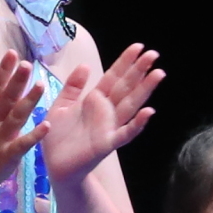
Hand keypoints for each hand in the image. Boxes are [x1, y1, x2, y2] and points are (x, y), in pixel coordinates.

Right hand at [0, 52, 47, 194]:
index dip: (4, 71)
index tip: (12, 53)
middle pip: (5, 98)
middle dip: (16, 81)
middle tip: (27, 64)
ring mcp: (0, 138)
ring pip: (16, 117)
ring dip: (28, 101)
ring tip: (41, 85)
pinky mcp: (8, 155)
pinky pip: (22, 144)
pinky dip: (34, 135)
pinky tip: (47, 126)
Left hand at [38, 45, 163, 182]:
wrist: (55, 165)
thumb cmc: (58, 137)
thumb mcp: (61, 105)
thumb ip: (73, 87)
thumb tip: (86, 65)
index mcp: (94, 100)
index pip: (114, 76)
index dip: (125, 62)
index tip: (138, 47)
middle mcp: (106, 111)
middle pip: (126, 87)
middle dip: (139, 70)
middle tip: (154, 54)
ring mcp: (109, 126)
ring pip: (130, 105)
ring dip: (145, 90)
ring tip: (158, 74)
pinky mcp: (107, 143)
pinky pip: (125, 133)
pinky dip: (138, 123)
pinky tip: (149, 112)